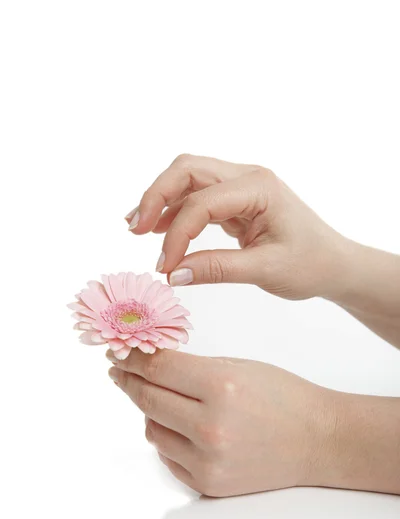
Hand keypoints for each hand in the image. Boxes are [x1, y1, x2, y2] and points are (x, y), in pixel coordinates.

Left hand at [107, 348, 328, 496]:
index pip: (159, 367)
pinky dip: (167, 437)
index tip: (119, 350)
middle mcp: (210, 427)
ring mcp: (208, 461)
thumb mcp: (238, 367)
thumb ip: (191, 367)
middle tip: (120, 370)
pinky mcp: (208, 484)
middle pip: (147, 399)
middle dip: (128, 380)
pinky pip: (167, 456)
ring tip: (164, 398)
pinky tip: (179, 425)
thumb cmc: (283, 397)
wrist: (316, 440)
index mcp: (221, 387)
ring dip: (150, 410)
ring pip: (152, 429)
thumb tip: (148, 362)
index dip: (134, 357)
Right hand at [125, 154, 345, 299]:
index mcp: (259, 187)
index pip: (202, 202)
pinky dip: (175, 210)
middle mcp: (248, 177)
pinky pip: (197, 196)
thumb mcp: (266, 270)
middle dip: (156, 196)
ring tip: (137, 228)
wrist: (334, 264)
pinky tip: (160, 229)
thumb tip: (172, 274)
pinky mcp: (235, 200)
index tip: (165, 268)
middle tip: (134, 228)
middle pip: (187, 170)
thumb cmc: (310, 264)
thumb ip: (218, 269)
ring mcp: (241, 186)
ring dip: (161, 199)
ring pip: (188, 178)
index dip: (177, 234)